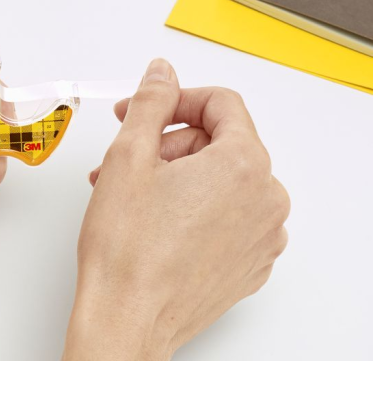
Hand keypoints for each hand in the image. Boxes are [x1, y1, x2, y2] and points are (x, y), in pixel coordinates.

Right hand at [63, 58, 289, 359]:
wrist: (127, 320)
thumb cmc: (126, 248)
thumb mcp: (130, 155)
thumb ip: (152, 101)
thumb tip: (163, 73)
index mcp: (245, 165)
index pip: (221, 103)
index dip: (176, 100)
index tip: (146, 111)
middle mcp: (266, 200)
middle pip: (220, 142)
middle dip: (169, 143)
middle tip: (126, 159)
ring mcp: (262, 237)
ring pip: (221, 180)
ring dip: (176, 175)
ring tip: (132, 194)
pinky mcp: (249, 263)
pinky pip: (227, 215)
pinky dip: (194, 207)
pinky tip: (155, 221)